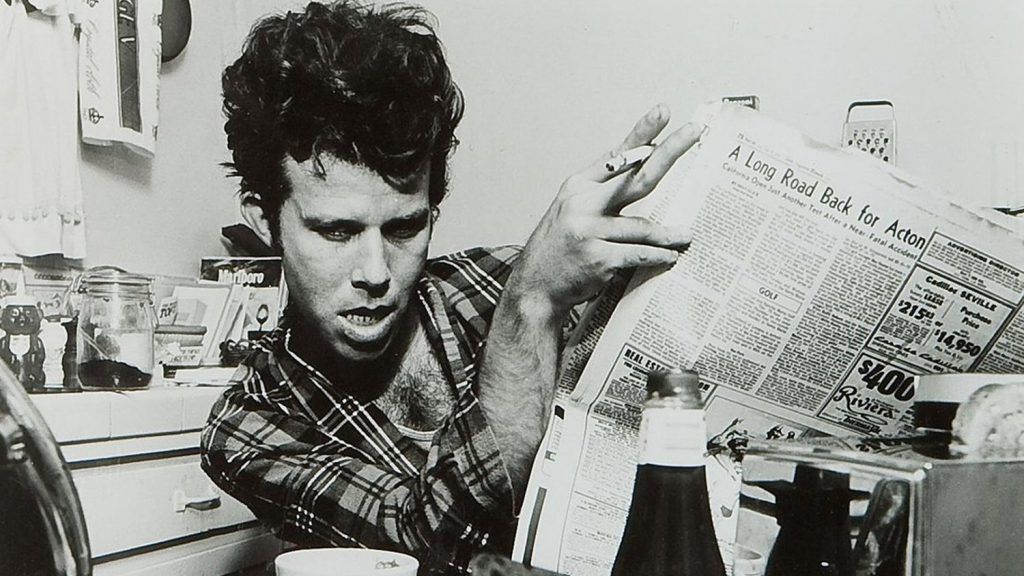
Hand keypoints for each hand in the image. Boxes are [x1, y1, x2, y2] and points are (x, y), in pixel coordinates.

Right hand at [510, 104, 699, 316]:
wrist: (534, 287)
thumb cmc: (560, 247)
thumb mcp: (573, 210)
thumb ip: (603, 192)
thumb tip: (644, 172)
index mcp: (579, 186)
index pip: (617, 155)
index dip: (642, 132)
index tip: (663, 111)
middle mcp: (583, 203)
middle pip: (637, 176)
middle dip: (670, 152)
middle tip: (695, 132)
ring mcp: (589, 230)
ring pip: (643, 227)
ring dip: (670, 234)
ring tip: (687, 235)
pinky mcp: (597, 257)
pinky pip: (638, 254)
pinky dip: (658, 257)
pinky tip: (670, 258)